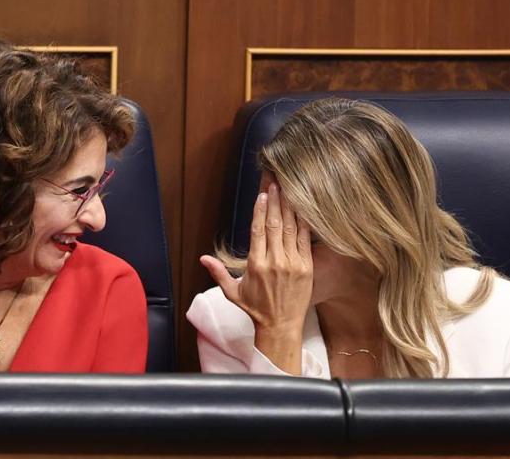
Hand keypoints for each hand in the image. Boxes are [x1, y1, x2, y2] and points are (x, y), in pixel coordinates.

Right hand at [199, 182, 311, 372]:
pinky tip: (303, 209)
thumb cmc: (255, 309)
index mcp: (256, 265)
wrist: (280, 327)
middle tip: (276, 183)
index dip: (260, 210)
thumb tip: (203, 258)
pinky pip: (305, 241)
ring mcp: (293, 264)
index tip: (262, 194)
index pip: (258, 230)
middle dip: (276, 202)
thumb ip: (218, 272)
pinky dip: (304, 224)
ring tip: (289, 189)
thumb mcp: (232, 292)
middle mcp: (275, 262)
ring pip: (291, 229)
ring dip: (289, 208)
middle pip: (275, 225)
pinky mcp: (307, 267)